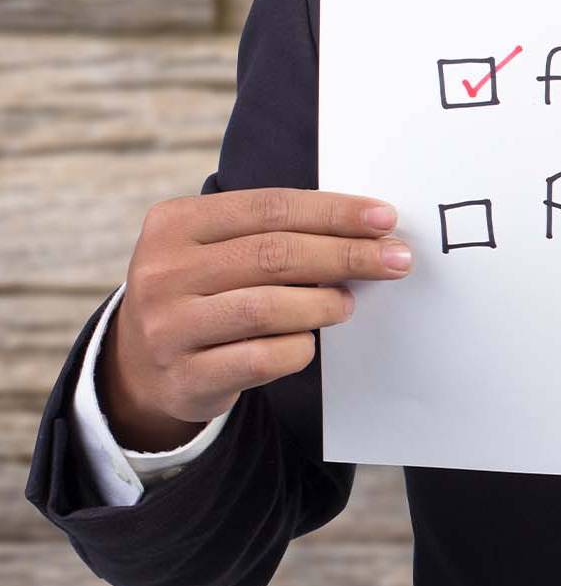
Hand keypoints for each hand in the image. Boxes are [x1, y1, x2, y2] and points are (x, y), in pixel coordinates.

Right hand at [102, 189, 411, 451]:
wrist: (141, 366)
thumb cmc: (203, 294)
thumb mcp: (216, 250)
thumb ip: (272, 234)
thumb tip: (365, 231)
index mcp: (174, 224)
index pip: (269, 208)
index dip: (333, 212)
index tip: (385, 218)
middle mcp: (164, 272)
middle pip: (274, 255)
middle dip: (346, 254)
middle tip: (395, 259)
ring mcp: (169, 327)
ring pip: (267, 308)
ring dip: (323, 303)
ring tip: (347, 302)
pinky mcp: (186, 377)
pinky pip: (261, 359)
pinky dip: (298, 348)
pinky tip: (309, 341)